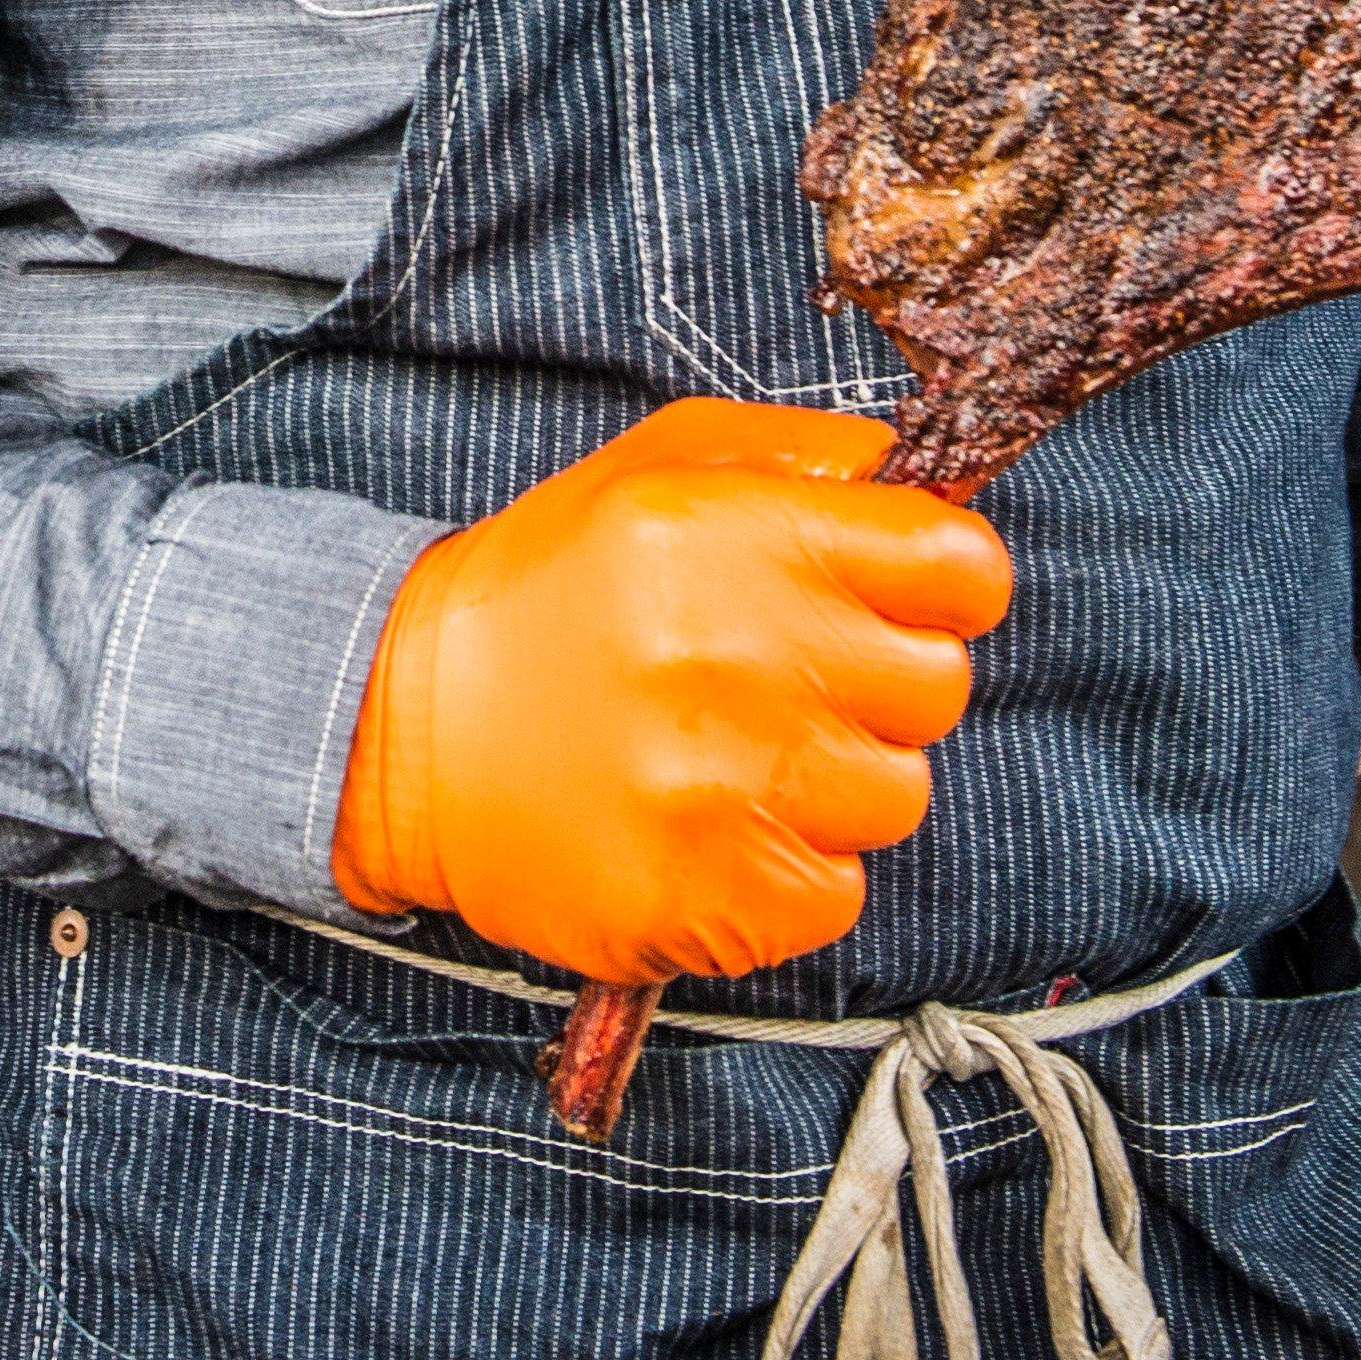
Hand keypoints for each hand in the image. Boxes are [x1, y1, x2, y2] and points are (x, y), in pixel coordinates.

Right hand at [331, 398, 1012, 986]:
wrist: (399, 729)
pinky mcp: (710, 902)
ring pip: (894, 796)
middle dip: (874, 679)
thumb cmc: (551, 588)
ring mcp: (728, 794)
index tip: (895, 596)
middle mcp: (742, 661)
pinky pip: (836, 893)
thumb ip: (808, 457)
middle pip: (937, 687)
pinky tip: (710, 826)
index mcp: (738, 535)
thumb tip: (927, 487)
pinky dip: (788, 870)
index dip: (942, 583)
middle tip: (780, 675)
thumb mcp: (662, 464)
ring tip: (728, 752)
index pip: (961, 570)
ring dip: (831, 778)